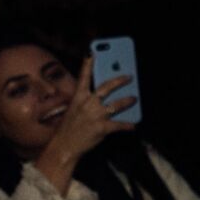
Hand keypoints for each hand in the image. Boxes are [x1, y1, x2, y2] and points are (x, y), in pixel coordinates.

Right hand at [35, 58, 136, 193]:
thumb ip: (86, 102)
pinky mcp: (102, 128)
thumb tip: (103, 99)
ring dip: (128, 101)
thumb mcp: (73, 111)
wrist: (64, 147)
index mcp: (78, 98)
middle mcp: (87, 104)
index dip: (88, 65)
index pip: (84, 78)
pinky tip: (133, 125)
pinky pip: (119, 124)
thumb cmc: (69, 128)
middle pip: (106, 87)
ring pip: (117, 104)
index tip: (92, 53)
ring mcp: (95, 115)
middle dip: (119, 80)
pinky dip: (127, 125)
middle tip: (130, 76)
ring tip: (135, 98)